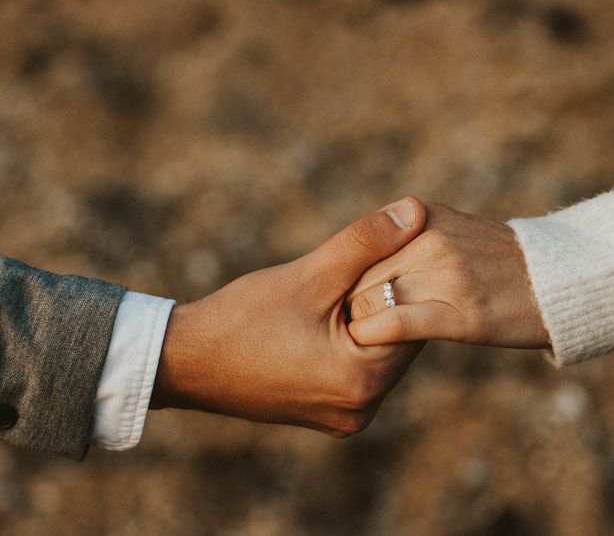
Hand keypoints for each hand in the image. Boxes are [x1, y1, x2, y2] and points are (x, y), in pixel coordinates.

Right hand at [150, 197, 426, 436]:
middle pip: (401, 338)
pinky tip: (331, 310)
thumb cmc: (242, 318)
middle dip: (389, 296)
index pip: (415, 320)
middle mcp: (360, 411)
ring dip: (371, 315)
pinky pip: (358, 366)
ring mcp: (344, 417)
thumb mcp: (310, 274)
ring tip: (347, 282)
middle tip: (374, 257)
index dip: (408, 276)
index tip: (397, 245)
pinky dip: (354, 336)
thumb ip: (366, 241)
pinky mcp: (329, 413)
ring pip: (380, 350)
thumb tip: (417, 210)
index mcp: (362, 382)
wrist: (183, 363)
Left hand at [346, 203, 548, 348]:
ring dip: (359, 324)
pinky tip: (366, 344)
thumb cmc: (497, 261)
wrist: (557, 279)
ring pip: (372, 300)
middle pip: (360, 277)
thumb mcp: (449, 228)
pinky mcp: (461, 313)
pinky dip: (374, 335)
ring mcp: (446, 274)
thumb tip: (365, 256)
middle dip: (348, 307)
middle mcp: (428, 238)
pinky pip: (398, 323)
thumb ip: (406, 236)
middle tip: (340, 329)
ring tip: (353, 343)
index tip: (340, 305)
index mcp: (421, 216)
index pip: (360, 251)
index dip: (346, 284)